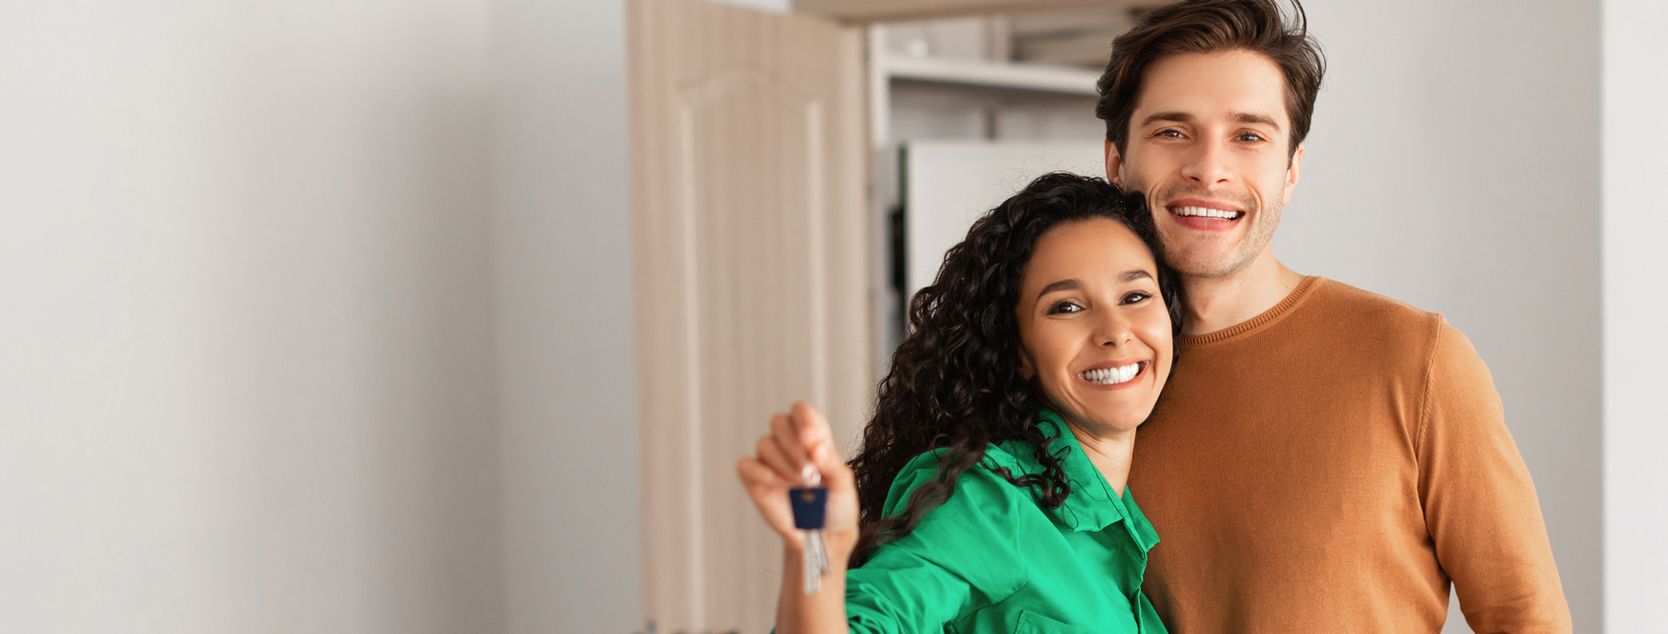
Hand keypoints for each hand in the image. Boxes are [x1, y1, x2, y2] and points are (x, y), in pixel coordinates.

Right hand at [736, 401, 858, 559]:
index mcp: (813, 437)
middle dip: (794, 445)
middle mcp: (789, 444)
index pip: (801, 411)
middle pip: (779, 422)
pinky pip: (746, 465)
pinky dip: (759, 472)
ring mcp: (770, 461)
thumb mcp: (843, 484)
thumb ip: (831, 463)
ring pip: (764, 443)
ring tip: (801, 485)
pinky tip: (775, 484)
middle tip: (810, 471)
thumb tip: (817, 447)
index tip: (812, 439)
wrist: (824, 536)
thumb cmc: (836, 505)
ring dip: (783, 463)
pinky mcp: (754, 480)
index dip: (804, 419)